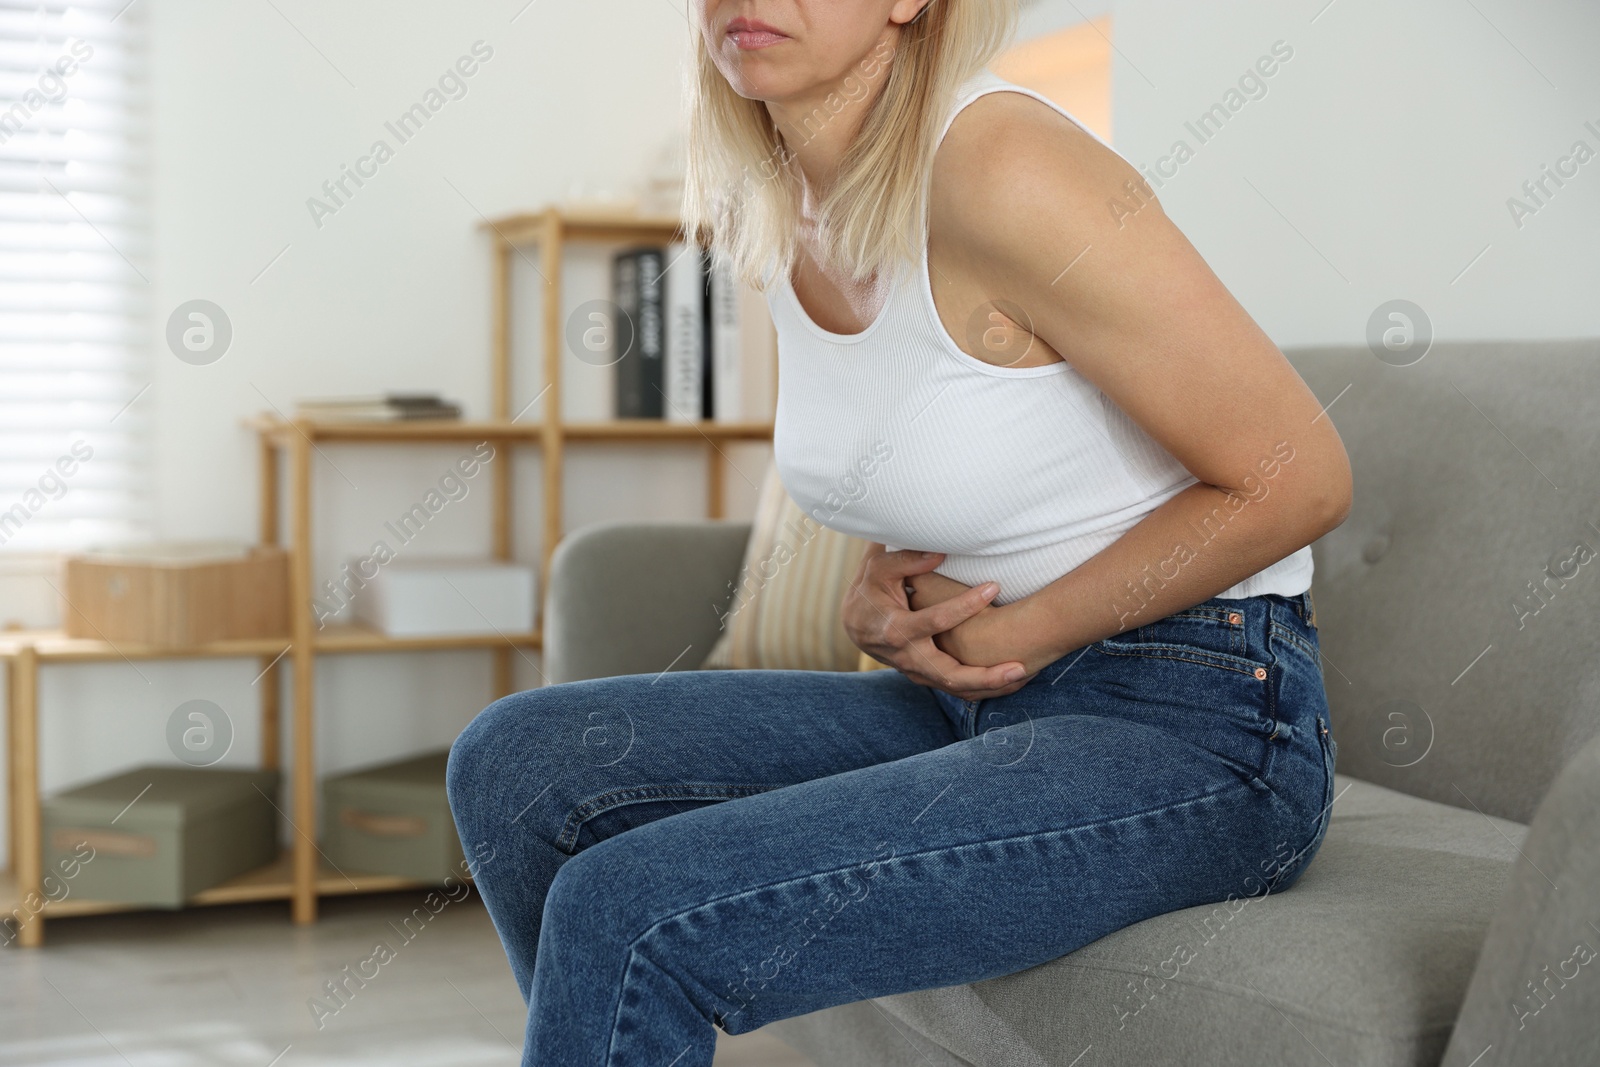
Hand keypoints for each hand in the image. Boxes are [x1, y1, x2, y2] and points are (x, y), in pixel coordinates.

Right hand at [842, 545, 1029, 700]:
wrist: (855, 624)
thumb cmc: (870, 590)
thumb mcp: (879, 569)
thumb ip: (907, 560)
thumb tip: (941, 553)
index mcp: (896, 629)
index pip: (936, 622)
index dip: (965, 605)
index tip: (994, 586)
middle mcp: (908, 657)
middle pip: (950, 674)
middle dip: (986, 675)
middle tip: (1020, 666)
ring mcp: (917, 671)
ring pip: (956, 688)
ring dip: (990, 685)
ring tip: (1023, 674)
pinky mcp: (925, 676)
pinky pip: (956, 688)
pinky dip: (983, 687)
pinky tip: (1010, 679)